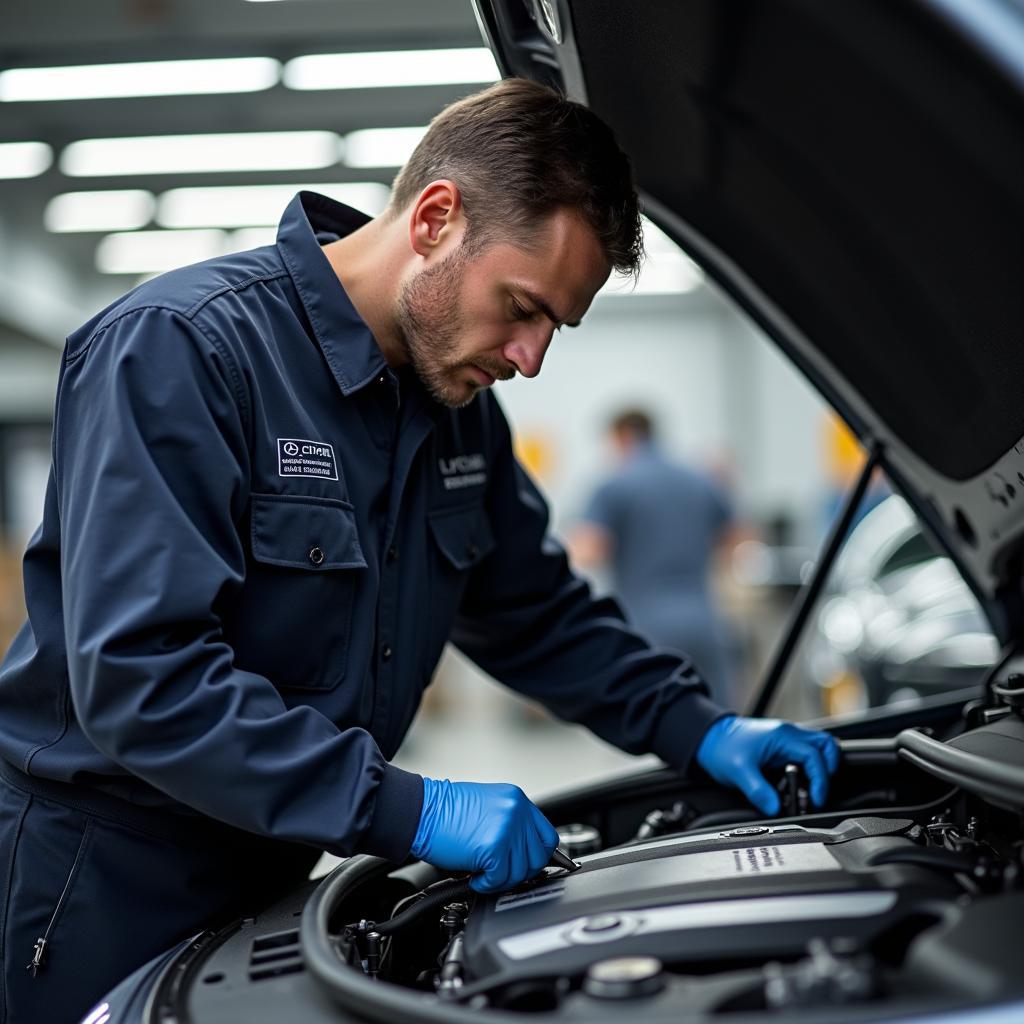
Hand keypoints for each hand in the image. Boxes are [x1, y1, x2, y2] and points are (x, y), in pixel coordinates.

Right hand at [411, 778, 559, 892]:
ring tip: (482, 872)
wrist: (422, 811)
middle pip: (538, 858)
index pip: (547, 836)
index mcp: (516, 800)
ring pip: (520, 872)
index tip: (526, 865)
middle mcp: (516, 812)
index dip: (538, 856)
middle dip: (519, 872)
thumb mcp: (488, 809)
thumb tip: (523, 852)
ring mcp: (507, 829)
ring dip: (500, 879)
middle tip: (498, 872)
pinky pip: (500, 879)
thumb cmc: (446, 812)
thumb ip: (511, 825)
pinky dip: (487, 884)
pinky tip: (474, 876)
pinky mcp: (494, 847)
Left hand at [695, 715, 840, 815]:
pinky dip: (806, 771)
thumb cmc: (722, 746)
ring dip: (818, 770)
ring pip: (817, 750)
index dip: (820, 780)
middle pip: (826, 746)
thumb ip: (758, 790)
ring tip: (808, 791)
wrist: (709, 738)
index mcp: (782, 736)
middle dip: (828, 770)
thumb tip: (776, 809)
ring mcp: (786, 741)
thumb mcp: (737, 770)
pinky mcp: (781, 749)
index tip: (815, 799)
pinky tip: (794, 786)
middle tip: (818, 792)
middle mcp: (788, 735)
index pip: (815, 756)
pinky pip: (804, 756)